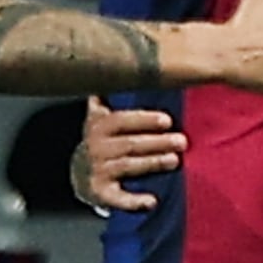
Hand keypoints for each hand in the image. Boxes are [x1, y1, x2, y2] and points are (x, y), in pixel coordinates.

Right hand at [75, 100, 184, 214]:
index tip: (167, 120)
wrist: (80, 173)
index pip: (122, 120)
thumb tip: (117, 61)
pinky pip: (118, 198)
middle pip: (130, 144)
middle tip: (182, 141)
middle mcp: (97, 147)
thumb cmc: (101, 139)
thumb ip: (108, 94)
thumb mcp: (100, 115)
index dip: (144, 120)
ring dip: (153, 163)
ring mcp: (98, 170)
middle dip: (157, 142)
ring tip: (174, 160)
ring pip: (129, 166)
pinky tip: (152, 201)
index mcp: (99, 126)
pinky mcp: (101, 193)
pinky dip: (134, 201)